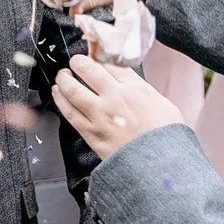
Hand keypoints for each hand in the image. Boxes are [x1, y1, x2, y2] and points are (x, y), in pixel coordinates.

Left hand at [52, 52, 184, 161]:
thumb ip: (143, 91)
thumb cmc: (166, 138)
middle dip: (78, 61)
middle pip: (88, 70)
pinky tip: (57, 93)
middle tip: (75, 61)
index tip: (95, 58)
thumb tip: (132, 85)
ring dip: (64, 78)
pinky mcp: (90, 132)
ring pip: (73, 89)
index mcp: (135, 88)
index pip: (111, 64)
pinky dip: (60, 99)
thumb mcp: (164, 104)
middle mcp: (115, 98)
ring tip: (62, 75)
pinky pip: (69, 112)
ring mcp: (100, 115)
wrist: (160, 165)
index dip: (100, 58)